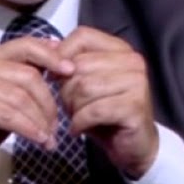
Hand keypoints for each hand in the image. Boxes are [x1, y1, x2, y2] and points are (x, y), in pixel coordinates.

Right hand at [0, 37, 73, 176]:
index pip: (26, 45)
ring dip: (41, 120)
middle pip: (28, 76)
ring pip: (21, 97)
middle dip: (48, 102)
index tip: (71, 70)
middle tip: (56, 126)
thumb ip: (29, 79)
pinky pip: (10, 115)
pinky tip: (40, 140)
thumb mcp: (11, 97)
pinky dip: (29, 129)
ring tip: (49, 138)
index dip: (50, 55)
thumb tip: (63, 62)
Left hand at [58, 26, 158, 178]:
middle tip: (69, 107)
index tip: (54, 76)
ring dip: (72, 108)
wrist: (134, 147)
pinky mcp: (135, 107)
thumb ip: (71, 65)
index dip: (61, 54)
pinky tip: (79, 129)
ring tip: (76, 118)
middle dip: (65, 90)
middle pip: (79, 65)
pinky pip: (93, 110)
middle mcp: (133, 62)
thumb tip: (46, 45)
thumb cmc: (106, 114)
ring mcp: (137, 83)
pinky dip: (79, 123)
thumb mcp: (86, 84)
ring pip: (84, 87)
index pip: (83, 36)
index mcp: (121, 50)